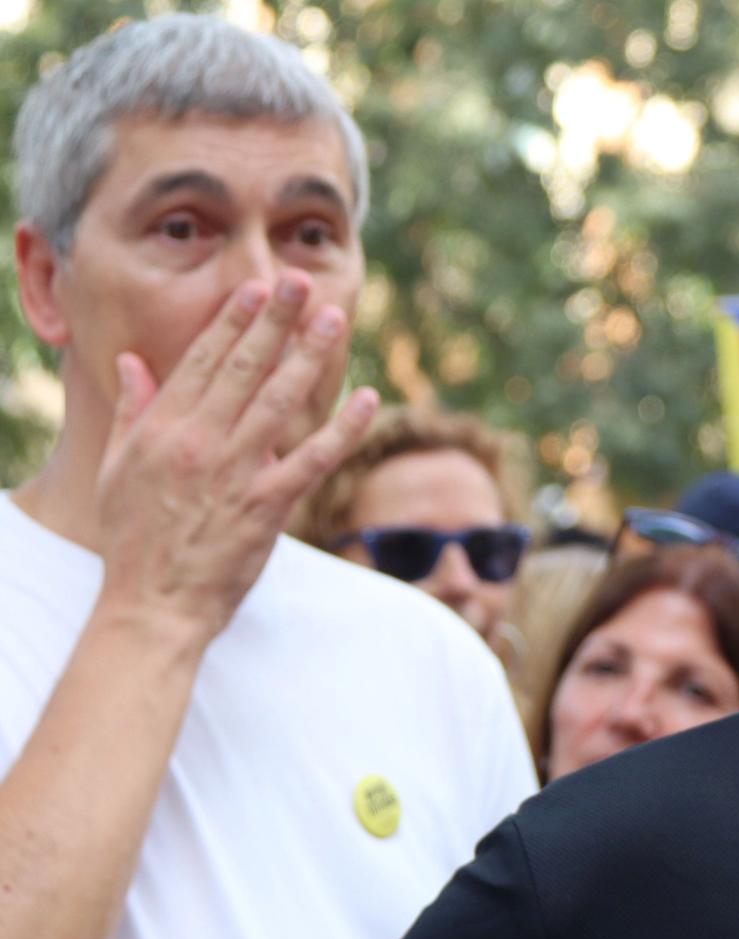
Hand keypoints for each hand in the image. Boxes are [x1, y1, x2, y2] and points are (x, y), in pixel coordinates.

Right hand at [94, 269, 378, 645]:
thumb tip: (134, 362)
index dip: (233, 322)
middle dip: (275, 322)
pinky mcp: (267, 506)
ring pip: (279, 402)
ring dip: (309, 357)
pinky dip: (343, 428)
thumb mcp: (116, 468)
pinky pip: (313, 459)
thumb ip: (133, 412)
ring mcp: (235, 474)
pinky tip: (368, 400)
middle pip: (243, 369)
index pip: (202, 362)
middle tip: (300, 281)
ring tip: (333, 318)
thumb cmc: (134, 538)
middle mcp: (200, 443)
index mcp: (163, 430)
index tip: (255, 289)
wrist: (154, 603)